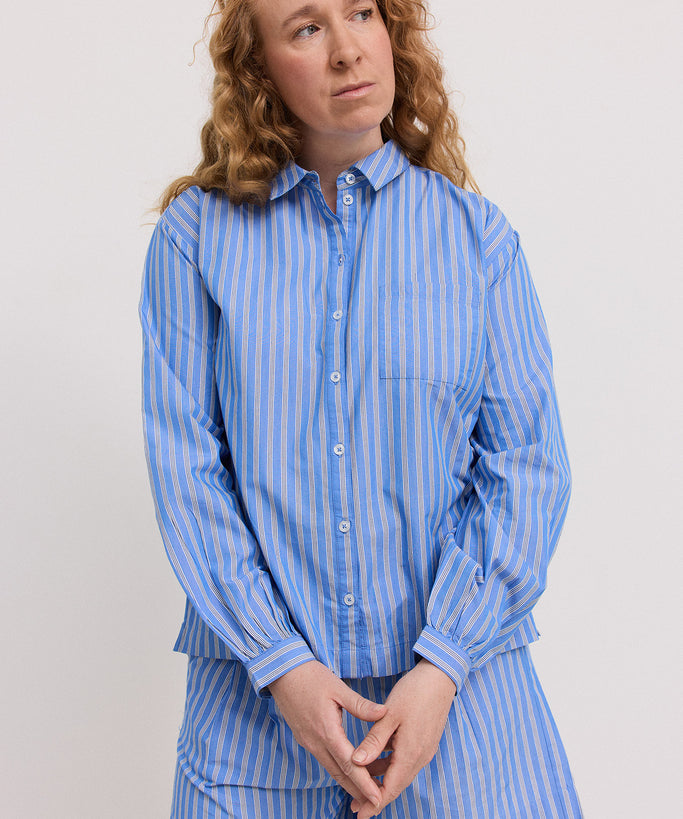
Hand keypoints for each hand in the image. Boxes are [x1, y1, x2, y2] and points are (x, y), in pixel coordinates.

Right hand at [268, 660, 386, 808]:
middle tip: (377, 802)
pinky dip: (339, 769)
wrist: (282, 673)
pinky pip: (324, 760)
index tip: (378, 797)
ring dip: (349, 781)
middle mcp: (316, 742)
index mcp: (327, 731)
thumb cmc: (311, 677)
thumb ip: (360, 705)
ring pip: (331, 769)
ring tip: (369, 789)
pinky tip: (350, 769)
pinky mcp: (305, 739)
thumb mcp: (338, 688)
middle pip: (340, 774)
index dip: (365, 783)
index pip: (349, 764)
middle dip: (359, 790)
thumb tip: (384, 713)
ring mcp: (308, 742)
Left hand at [348, 659, 456, 817]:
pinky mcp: (425, 742)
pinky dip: (390, 767)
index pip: (390, 788)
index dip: (374, 803)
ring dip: (382, 781)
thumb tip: (356, 762)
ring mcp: (424, 750)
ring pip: (400, 773)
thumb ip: (374, 740)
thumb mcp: (389, 715)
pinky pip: (405, 762)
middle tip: (355, 805)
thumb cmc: (413, 692)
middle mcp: (420, 757)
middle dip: (375, 796)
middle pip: (396, 785)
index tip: (359, 813)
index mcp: (410, 753)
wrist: (440, 677)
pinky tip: (376, 761)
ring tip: (361, 783)